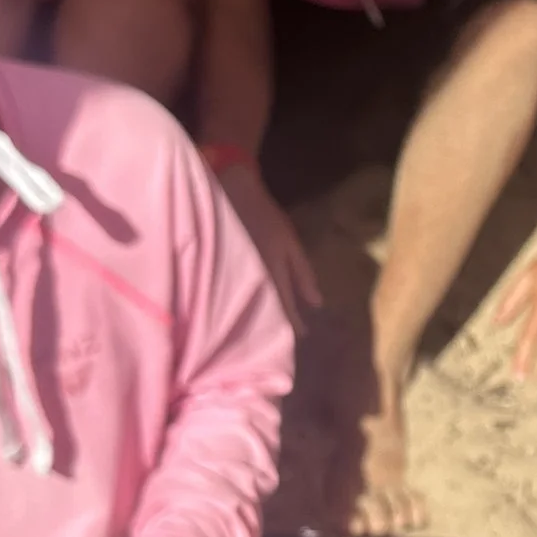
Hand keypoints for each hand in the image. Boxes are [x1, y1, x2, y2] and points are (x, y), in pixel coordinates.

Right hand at [217, 162, 323, 331]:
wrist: (230, 192)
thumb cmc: (265, 217)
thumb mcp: (290, 242)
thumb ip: (302, 273)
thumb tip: (318, 304)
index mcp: (270, 274)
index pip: (284, 308)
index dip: (293, 324)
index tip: (301, 337)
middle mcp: (250, 281)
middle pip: (264, 313)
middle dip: (274, 328)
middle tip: (281, 344)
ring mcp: (233, 277)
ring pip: (247, 308)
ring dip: (256, 321)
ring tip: (263, 336)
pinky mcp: (218, 274)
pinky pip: (231, 297)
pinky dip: (241, 307)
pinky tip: (243, 314)